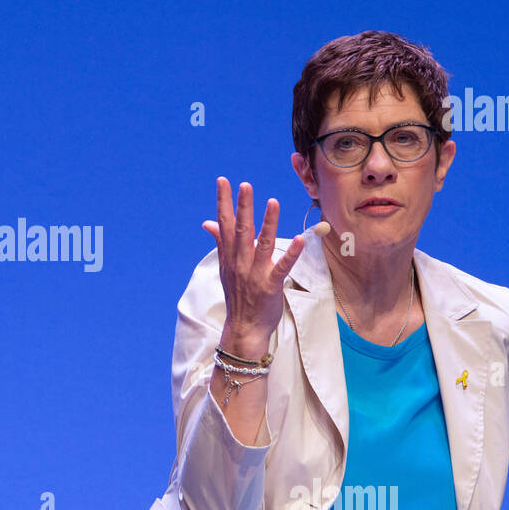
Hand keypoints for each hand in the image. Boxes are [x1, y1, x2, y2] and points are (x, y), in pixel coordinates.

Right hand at [202, 178, 305, 353]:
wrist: (243, 327)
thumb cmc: (237, 295)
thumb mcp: (225, 267)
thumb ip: (220, 242)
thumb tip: (208, 223)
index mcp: (229, 256)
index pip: (225, 224)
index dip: (223, 202)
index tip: (223, 182)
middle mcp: (239, 262)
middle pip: (241, 230)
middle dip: (243, 207)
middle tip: (245, 185)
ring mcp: (254, 274)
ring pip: (262, 244)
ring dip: (268, 223)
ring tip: (272, 202)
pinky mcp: (270, 286)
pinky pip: (282, 267)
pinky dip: (292, 254)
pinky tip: (301, 239)